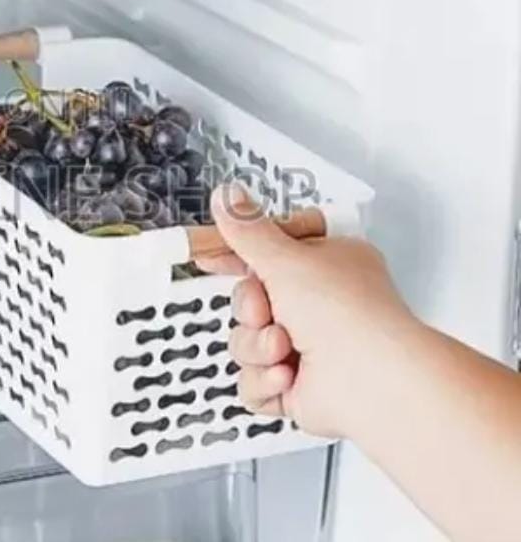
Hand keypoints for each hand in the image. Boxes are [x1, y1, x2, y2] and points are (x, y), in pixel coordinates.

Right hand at [198, 185, 415, 438]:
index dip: (237, 251)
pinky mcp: (297, 387)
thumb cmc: (349, 314)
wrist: (375, 384)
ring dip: (257, 346)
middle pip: (249, 297)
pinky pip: (252, 380)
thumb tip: (227, 195)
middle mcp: (318, 304)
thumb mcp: (287, 257)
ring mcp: (308, 347)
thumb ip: (248, 230)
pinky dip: (264, 381)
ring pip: (246, 339)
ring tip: (284, 350)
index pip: (270, 248)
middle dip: (250, 307)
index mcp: (326, 263)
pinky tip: (287, 378)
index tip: (209, 253)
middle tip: (265, 310)